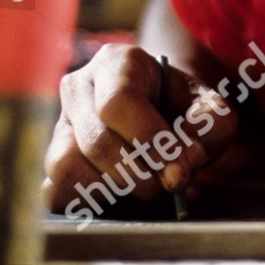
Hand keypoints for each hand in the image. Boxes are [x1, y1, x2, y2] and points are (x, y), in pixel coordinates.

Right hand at [42, 44, 238, 213]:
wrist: (163, 111)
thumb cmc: (185, 106)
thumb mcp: (211, 106)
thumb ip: (212, 125)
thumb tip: (184, 162)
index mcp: (117, 63)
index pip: (118, 102)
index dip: (148, 140)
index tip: (178, 170)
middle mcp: (79, 88)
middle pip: (95, 140)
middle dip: (139, 174)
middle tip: (171, 185)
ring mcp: (60, 124)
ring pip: (67, 166)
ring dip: (113, 189)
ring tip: (150, 189)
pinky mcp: (51, 159)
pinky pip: (55, 190)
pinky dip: (90, 202)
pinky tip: (123, 199)